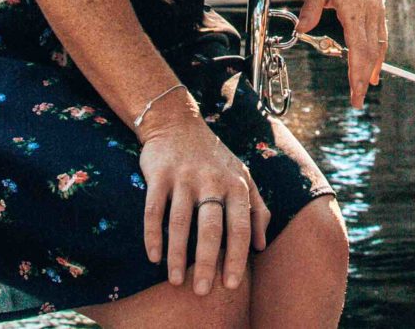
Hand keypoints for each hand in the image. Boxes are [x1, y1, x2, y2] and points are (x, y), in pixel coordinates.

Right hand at [138, 108, 269, 294]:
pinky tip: (153, 257)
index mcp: (236, 184)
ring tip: (176, 281)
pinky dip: (153, 235)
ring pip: (180, 222)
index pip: (239, 226)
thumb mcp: (243, 177)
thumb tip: (261, 245)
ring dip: (177, 254)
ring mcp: (184, 177)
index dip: (236, 257)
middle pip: (210, 228)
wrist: (178, 123)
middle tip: (202, 291)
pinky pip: (154, 210)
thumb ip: (257, 209)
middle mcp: (211, 181)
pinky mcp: (159, 175)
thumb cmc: (215, 159)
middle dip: (206, 262)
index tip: (230, 284)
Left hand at [299, 0, 385, 109]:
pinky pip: (381, 35)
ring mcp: (376, 10)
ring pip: (378, 45)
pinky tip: (376, 65)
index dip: (357, 72)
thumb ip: (310, 7)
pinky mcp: (377, 8)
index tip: (356, 91)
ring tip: (369, 86)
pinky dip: (379, 53)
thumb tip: (300, 30)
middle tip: (358, 99)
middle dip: (364, 77)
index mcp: (353, 7)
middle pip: (369, 52)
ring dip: (374, 68)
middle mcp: (369, 11)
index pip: (358, 48)